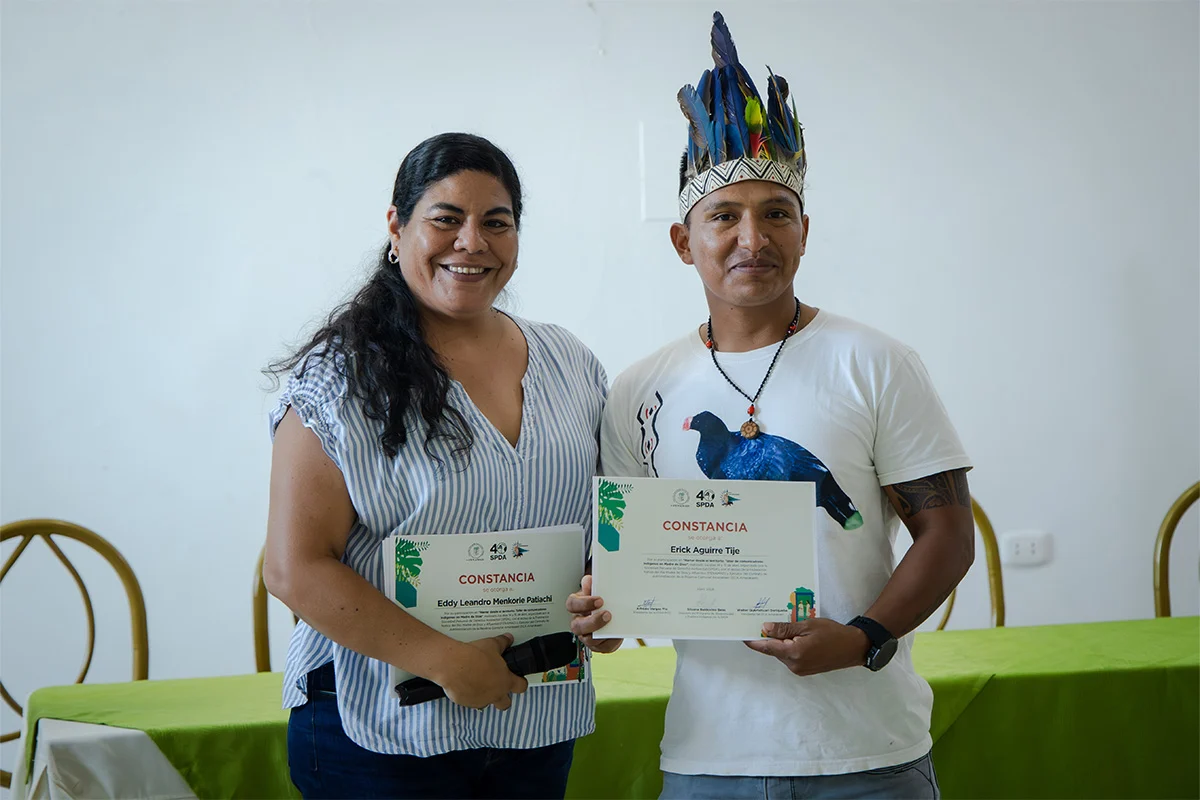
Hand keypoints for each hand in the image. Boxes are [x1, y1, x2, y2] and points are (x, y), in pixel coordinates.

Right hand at [437, 633, 527, 709]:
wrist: (454, 665)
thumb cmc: (474, 656)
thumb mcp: (492, 644)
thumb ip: (502, 643)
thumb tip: (508, 639)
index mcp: (505, 681)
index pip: (521, 687)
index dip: (521, 683)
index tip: (519, 681)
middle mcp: (495, 694)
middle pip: (505, 703)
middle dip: (504, 698)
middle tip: (499, 688)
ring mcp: (480, 700)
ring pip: (486, 703)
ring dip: (485, 696)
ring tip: (479, 684)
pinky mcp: (466, 702)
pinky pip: (470, 702)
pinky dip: (469, 695)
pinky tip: (464, 685)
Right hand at [566, 575, 621, 653]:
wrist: (610, 614)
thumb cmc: (599, 602)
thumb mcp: (596, 591)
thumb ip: (592, 585)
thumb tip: (589, 580)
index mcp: (576, 607)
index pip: (572, 604)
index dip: (584, 603)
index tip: (600, 600)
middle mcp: (579, 623)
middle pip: (577, 626)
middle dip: (593, 621)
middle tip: (607, 614)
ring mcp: (587, 636)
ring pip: (588, 640)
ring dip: (601, 632)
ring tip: (614, 624)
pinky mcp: (598, 646)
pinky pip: (603, 647)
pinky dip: (612, 642)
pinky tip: (618, 634)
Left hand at [743, 618, 869, 675]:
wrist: (854, 647)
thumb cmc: (832, 633)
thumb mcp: (807, 625)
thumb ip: (785, 628)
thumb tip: (764, 628)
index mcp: (794, 654)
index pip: (766, 647)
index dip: (752, 640)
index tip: (740, 634)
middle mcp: (794, 665)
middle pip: (773, 650)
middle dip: (767, 637)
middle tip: (759, 620)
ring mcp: (799, 669)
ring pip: (781, 653)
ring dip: (778, 641)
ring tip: (777, 624)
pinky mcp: (804, 669)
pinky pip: (789, 656)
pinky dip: (787, 646)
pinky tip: (789, 634)